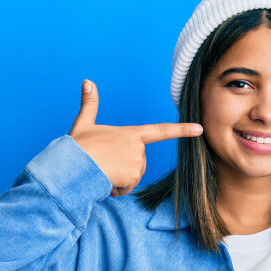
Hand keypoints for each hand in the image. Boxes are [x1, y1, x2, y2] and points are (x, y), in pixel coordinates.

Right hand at [69, 79, 203, 196]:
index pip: (161, 131)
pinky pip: (127, 188)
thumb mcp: (84, 123)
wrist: (71, 164)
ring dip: (118, 180)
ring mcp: (137, 162)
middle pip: (138, 164)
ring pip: (132, 178)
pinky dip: (116, 189)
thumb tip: (87, 81)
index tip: (200, 129)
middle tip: (104, 163)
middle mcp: (138, 148)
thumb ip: (90, 104)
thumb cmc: (77, 146)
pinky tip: (104, 181)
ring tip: (102, 171)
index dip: (182, 130)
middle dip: (123, 169)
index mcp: (131, 133)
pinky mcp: (133, 177)